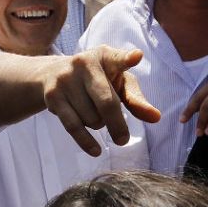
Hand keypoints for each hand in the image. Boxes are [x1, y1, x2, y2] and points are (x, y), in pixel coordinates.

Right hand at [43, 45, 159, 156]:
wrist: (52, 73)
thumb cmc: (96, 80)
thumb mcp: (117, 82)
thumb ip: (135, 99)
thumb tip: (155, 118)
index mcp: (105, 56)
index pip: (117, 58)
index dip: (127, 59)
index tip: (137, 57)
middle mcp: (83, 63)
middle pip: (106, 102)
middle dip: (117, 124)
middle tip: (124, 139)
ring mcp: (65, 79)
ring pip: (91, 118)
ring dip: (98, 125)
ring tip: (95, 115)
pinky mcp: (53, 96)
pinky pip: (73, 126)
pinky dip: (86, 141)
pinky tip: (96, 150)